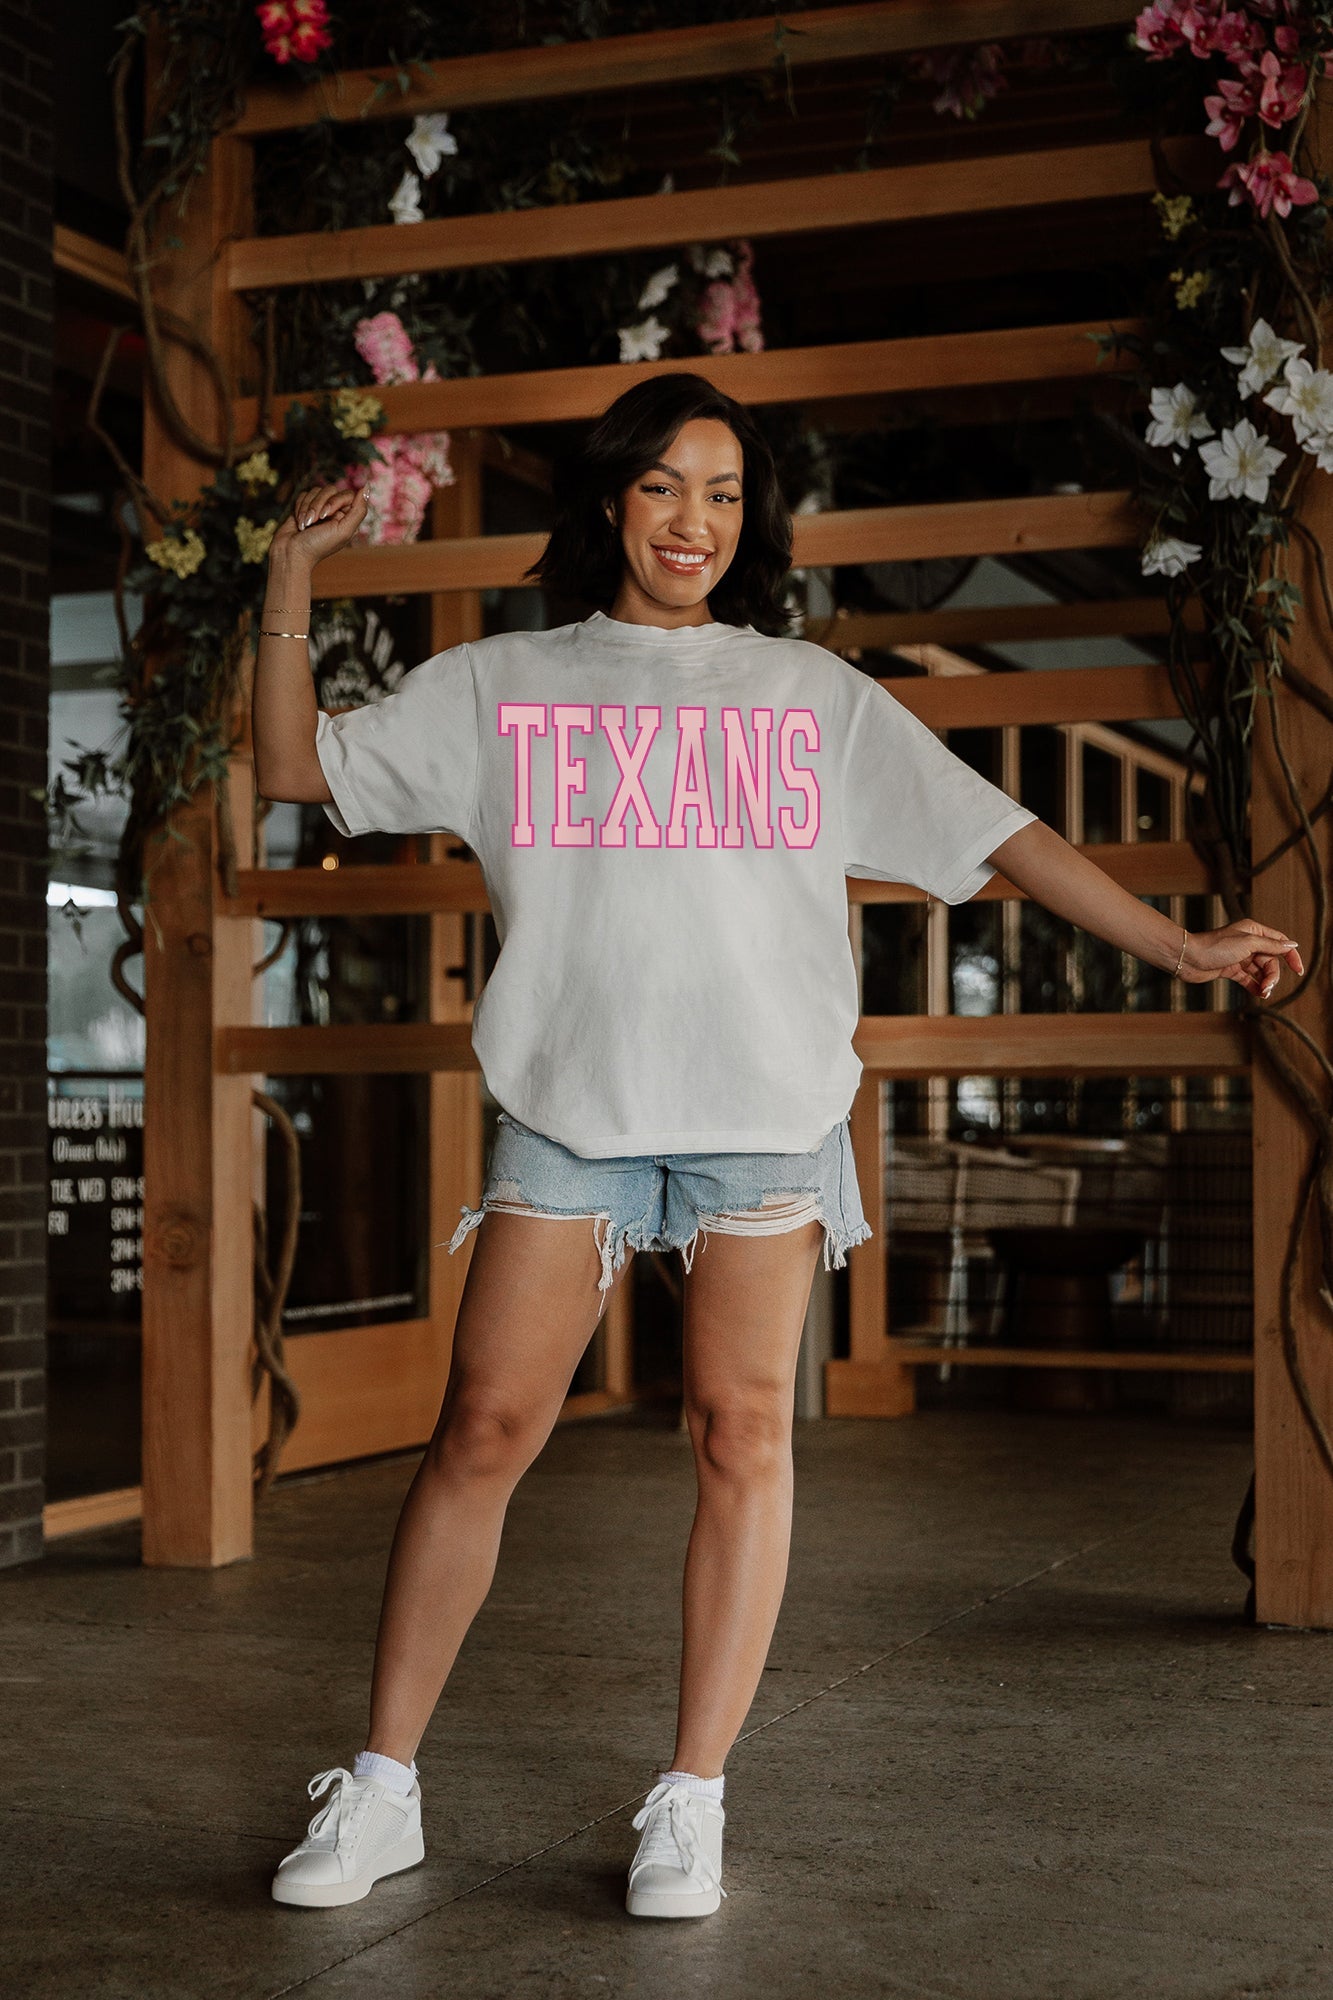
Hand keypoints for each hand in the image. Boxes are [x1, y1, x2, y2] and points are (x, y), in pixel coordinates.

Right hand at [270, 482, 368, 567]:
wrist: (291, 552)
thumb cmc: (318, 545)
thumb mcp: (344, 530)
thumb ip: (359, 510)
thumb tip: (367, 486)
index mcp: (348, 518)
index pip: (347, 495)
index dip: (335, 501)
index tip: (326, 516)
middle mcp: (335, 512)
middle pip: (330, 489)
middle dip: (319, 504)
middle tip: (314, 521)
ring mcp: (320, 508)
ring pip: (316, 490)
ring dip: (308, 507)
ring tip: (305, 524)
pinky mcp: (305, 506)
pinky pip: (304, 494)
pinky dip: (300, 507)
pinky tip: (300, 522)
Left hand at [1180, 919, 1302, 999]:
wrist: (1188, 959)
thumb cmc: (1215, 947)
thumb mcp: (1248, 944)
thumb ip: (1271, 946)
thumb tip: (1292, 945)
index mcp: (1254, 931)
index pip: (1280, 942)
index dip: (1291, 956)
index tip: (1298, 971)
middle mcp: (1249, 943)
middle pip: (1271, 961)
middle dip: (1272, 975)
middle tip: (1268, 986)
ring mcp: (1240, 957)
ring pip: (1261, 971)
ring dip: (1265, 983)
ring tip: (1264, 993)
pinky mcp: (1231, 970)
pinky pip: (1249, 979)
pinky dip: (1255, 986)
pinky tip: (1259, 994)